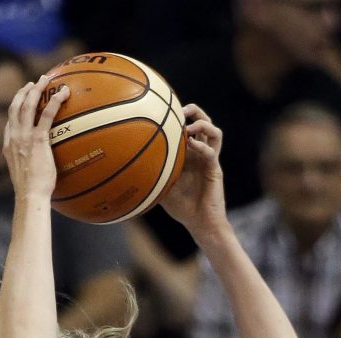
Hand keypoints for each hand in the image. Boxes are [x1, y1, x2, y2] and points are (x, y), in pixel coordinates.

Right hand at [3, 77, 69, 202]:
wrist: (29, 196)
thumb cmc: (30, 192)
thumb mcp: (25, 176)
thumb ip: (28, 165)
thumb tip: (40, 167)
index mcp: (8, 146)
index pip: (9, 122)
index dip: (15, 107)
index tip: (22, 99)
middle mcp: (14, 138)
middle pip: (15, 107)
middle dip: (23, 92)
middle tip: (33, 83)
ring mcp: (24, 137)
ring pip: (27, 105)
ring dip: (36, 89)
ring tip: (46, 80)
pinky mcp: (38, 139)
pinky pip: (46, 114)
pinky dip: (54, 101)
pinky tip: (63, 93)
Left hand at [158, 104, 225, 241]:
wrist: (200, 223)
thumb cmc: (182, 208)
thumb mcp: (161, 189)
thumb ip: (150, 178)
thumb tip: (125, 175)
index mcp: (189, 155)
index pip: (189, 128)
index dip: (181, 117)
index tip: (166, 112)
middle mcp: (200, 153)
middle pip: (204, 123)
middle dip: (195, 111)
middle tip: (182, 110)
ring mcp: (209, 160)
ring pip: (214, 132)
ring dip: (204, 124)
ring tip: (190, 126)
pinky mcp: (215, 169)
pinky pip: (211, 152)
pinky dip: (202, 146)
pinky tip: (191, 146)